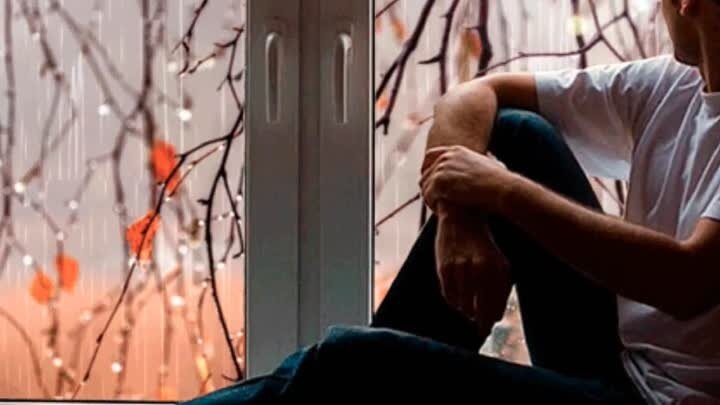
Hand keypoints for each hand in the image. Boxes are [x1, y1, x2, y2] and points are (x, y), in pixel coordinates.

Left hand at [421, 146, 514, 212]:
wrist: (501, 188)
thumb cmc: (500, 181)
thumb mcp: (490, 163)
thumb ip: (482, 160)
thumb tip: (489, 158)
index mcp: (456, 151)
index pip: (431, 156)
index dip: (427, 169)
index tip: (429, 182)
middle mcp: (446, 157)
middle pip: (425, 172)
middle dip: (427, 186)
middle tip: (433, 200)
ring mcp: (441, 168)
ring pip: (425, 185)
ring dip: (430, 198)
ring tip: (437, 209)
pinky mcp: (439, 182)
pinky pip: (428, 196)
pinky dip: (432, 205)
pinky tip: (440, 212)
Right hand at [435, 212, 511, 336]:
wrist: (461, 217)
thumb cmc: (483, 245)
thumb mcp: (499, 262)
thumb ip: (500, 289)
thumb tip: (496, 318)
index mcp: (497, 269)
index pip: (495, 307)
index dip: (491, 320)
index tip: (487, 328)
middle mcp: (480, 269)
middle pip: (479, 310)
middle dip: (480, 322)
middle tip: (479, 330)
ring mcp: (460, 268)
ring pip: (463, 306)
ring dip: (466, 311)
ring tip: (468, 310)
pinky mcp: (444, 268)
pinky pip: (448, 296)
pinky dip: (454, 302)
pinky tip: (458, 300)